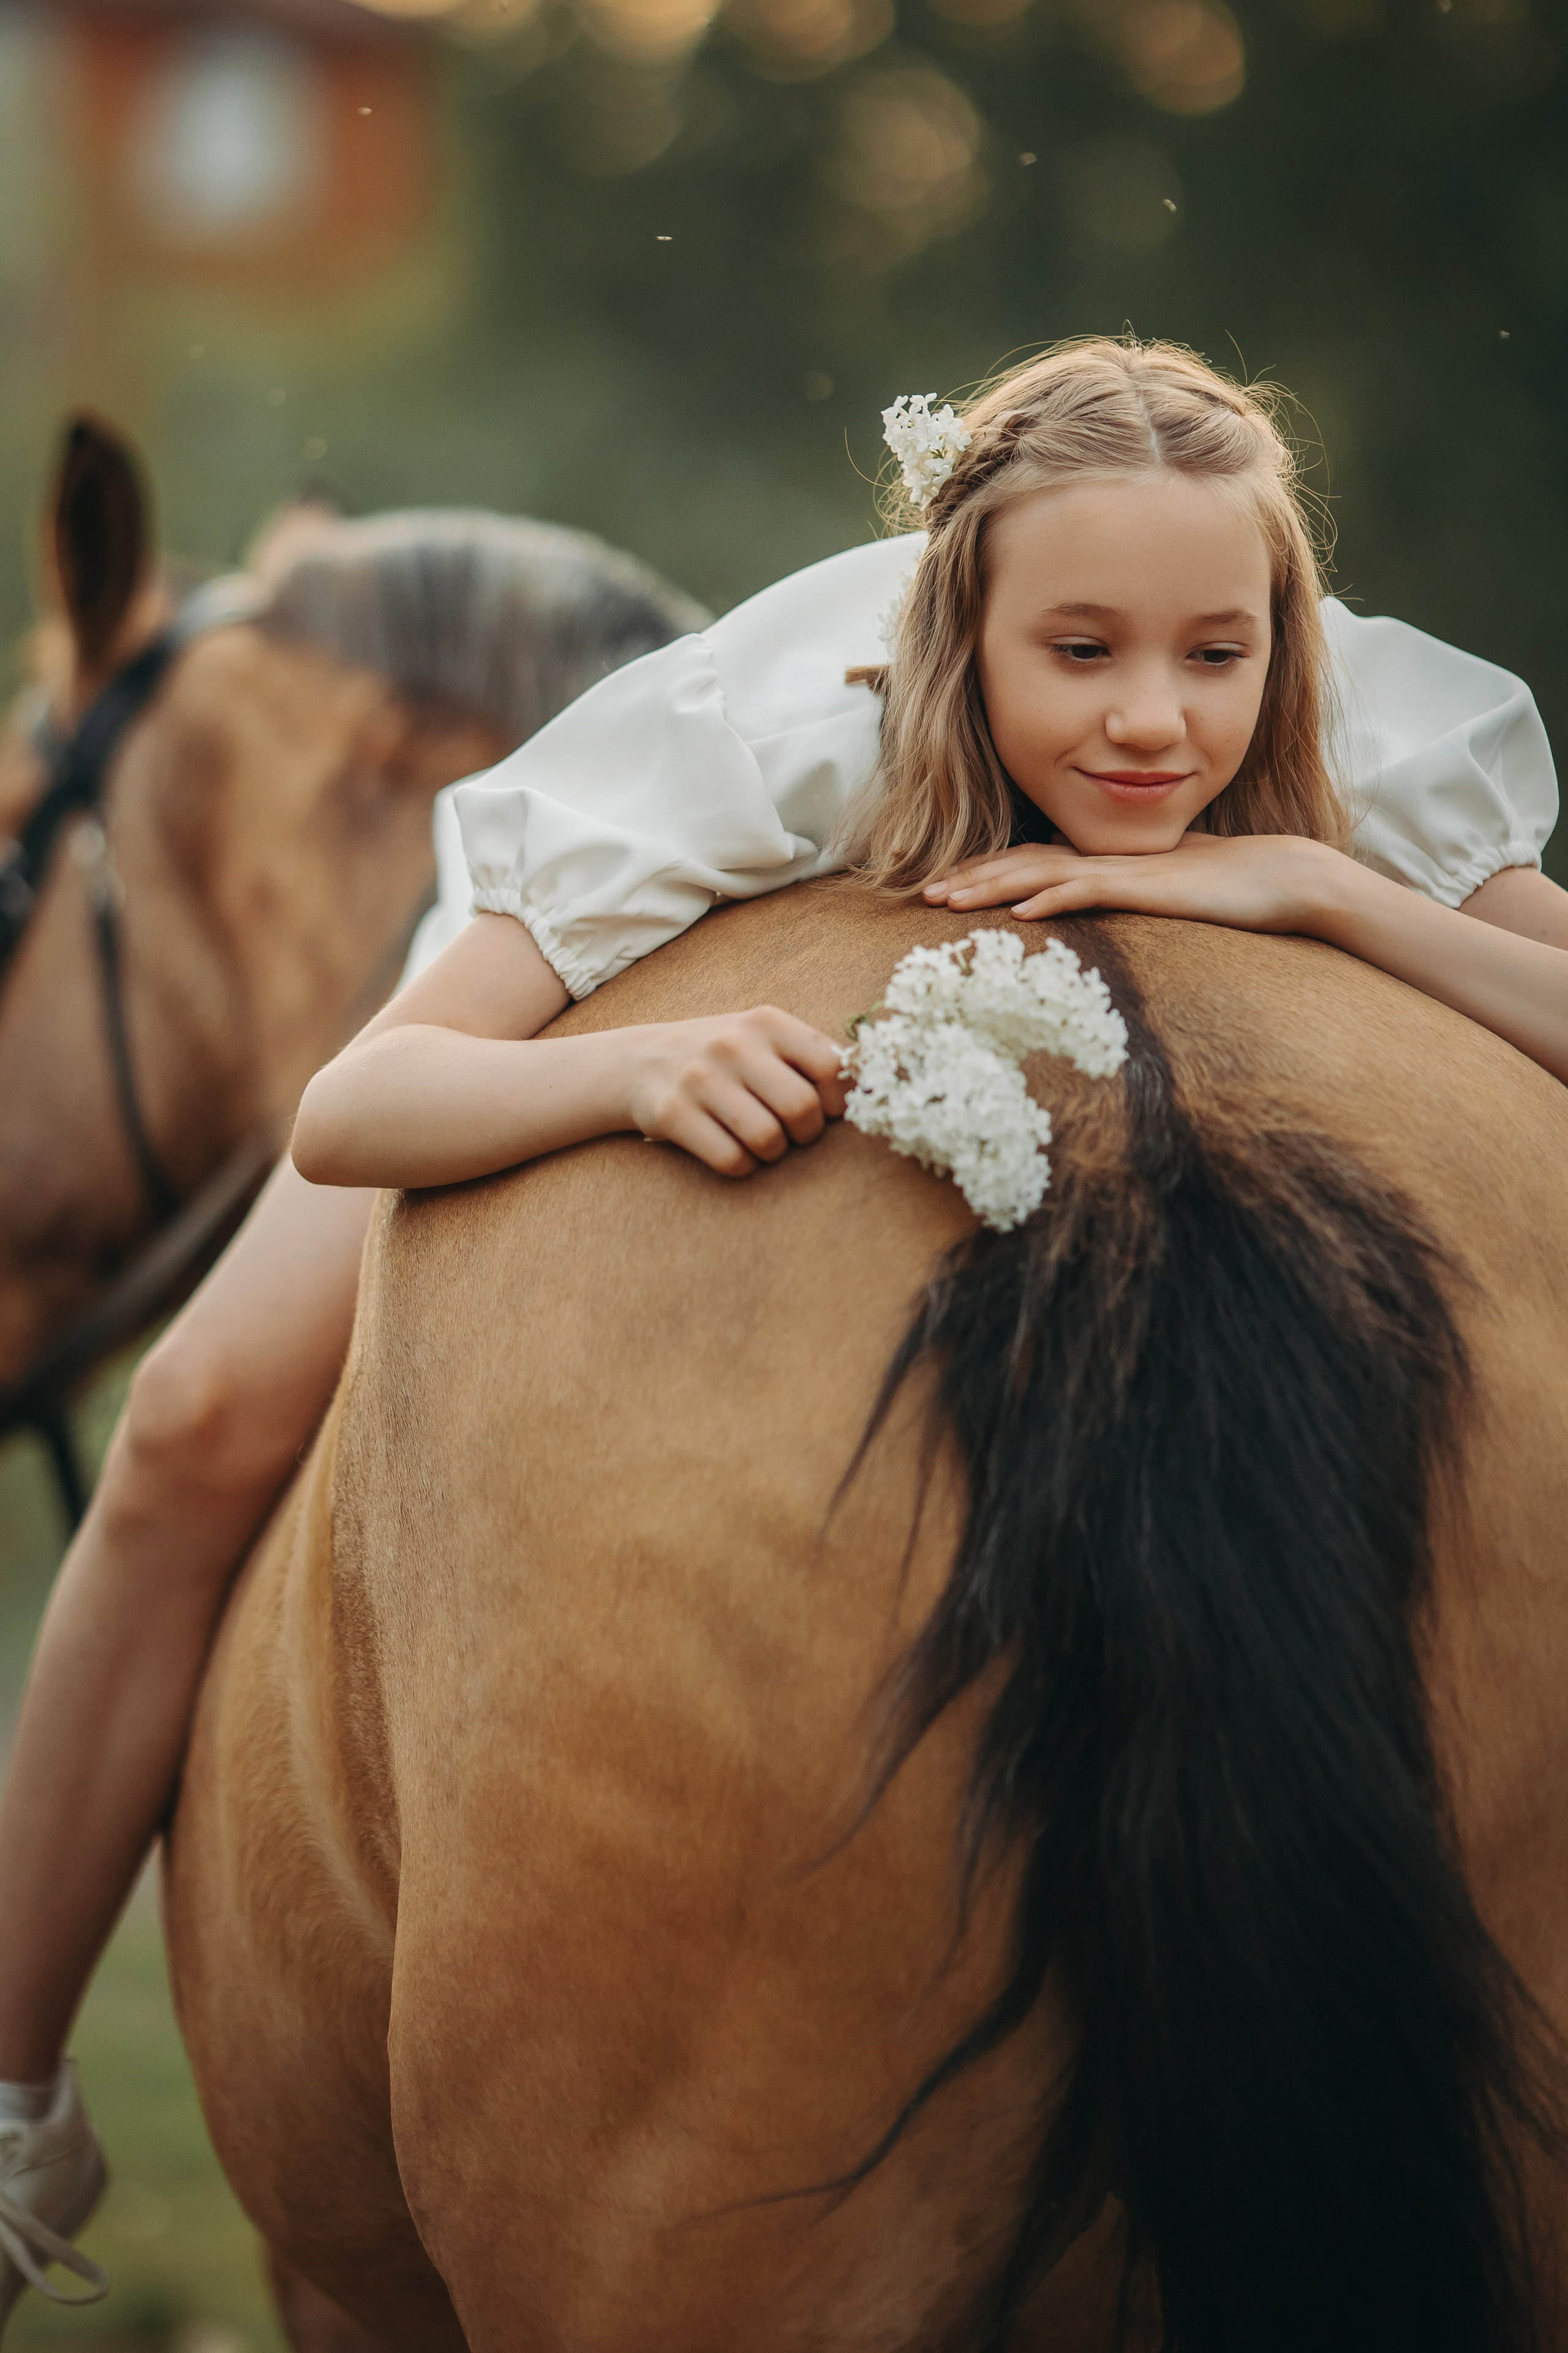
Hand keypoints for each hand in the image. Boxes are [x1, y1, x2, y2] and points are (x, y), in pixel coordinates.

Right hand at [624, 1006, 848, 1178]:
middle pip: (802, 1109)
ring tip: (761, 1142)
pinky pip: (731, 1160)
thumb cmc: (722, 1058)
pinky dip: (742, 1166)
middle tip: (794, 1135)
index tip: (825, 1111)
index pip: (832, 1067)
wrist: (639, 1062)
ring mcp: (700, 1078)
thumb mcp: (762, 1037)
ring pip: (767, 1140)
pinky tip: (734, 1152)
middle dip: (806, 1135)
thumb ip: (811, 1055)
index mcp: (767, 1022)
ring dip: (772, 1153)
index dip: (838, 1101)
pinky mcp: (672, 1113)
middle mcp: (733, 1044)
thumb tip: (875, 1085)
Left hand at [923, 833, 1355, 934]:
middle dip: (973, 878)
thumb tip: (1091, 907)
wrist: (1283, 878)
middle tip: (925, 895)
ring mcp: (1124, 871)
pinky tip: (1018, 915)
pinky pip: (1088, 891)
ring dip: (992, 886)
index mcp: (1107, 862)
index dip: (989, 874)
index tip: (948, 891)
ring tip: (949, 901)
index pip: (1034, 863)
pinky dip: (1050, 899)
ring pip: (1043, 873)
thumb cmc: (1227, 892)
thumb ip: (1125, 897)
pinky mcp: (1147, 887)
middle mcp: (1107, 859)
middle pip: (1024, 863)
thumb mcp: (1162, 897)